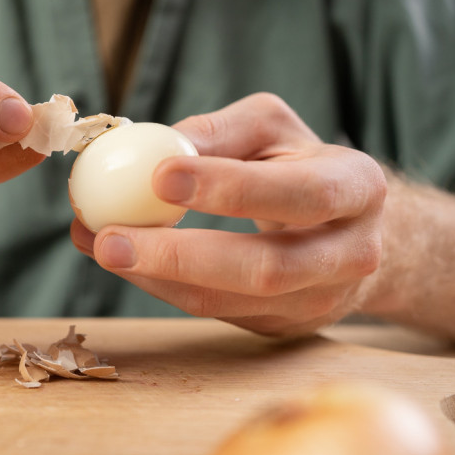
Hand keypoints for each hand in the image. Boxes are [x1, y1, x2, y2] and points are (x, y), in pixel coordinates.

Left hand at [71, 93, 386, 335]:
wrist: (352, 232)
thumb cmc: (301, 166)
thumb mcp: (274, 129)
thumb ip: (221, 131)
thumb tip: (154, 144)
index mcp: (356, 188)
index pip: (299, 194)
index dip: (229, 188)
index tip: (160, 175)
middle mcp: (350, 253)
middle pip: (266, 268)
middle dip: (180, 255)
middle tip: (111, 237)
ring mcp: (318, 301)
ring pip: (230, 302)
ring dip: (156, 278)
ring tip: (98, 245)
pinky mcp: (283, 325)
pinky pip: (214, 312)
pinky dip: (161, 287)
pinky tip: (123, 260)